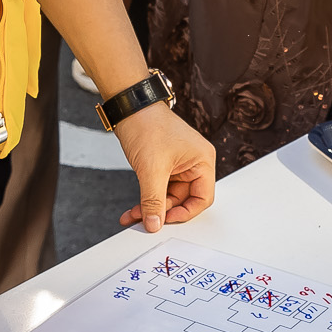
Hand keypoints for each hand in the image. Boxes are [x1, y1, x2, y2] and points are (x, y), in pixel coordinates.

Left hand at [109, 101, 217, 232]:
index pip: (202, 198)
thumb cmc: (147, 125)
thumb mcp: (151, 169)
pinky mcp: (164, 165)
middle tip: (145, 221)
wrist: (128, 107)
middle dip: (162, 211)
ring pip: (168, 197)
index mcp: (203, 161)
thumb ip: (153, 200)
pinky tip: (133, 208)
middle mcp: (194, 163)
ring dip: (151, 207)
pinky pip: (159, 189)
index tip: (164, 220)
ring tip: (133, 215)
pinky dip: (146, 199)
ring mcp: (179, 165)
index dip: (184, 213)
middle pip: (184, 200)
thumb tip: (154, 224)